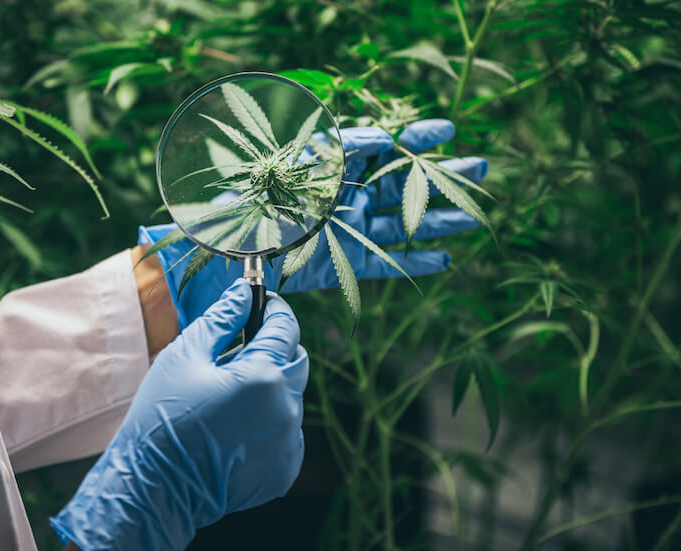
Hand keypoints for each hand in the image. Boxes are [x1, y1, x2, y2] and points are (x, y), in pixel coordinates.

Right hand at [50, 279, 307, 550]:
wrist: (156, 488)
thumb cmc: (162, 417)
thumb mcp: (185, 357)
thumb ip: (221, 320)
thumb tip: (243, 293)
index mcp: (262, 376)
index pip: (286, 328)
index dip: (275, 310)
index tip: (262, 304)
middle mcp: (285, 408)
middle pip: (296, 361)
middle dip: (274, 349)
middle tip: (239, 353)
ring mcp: (289, 442)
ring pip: (292, 397)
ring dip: (270, 388)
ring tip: (228, 399)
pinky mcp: (285, 469)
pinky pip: (288, 432)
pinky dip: (270, 422)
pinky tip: (236, 429)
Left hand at [138, 119, 487, 328]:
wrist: (226, 244)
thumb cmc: (255, 195)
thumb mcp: (298, 162)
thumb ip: (340, 148)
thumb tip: (384, 139)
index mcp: (334, 166)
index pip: (384, 147)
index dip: (416, 139)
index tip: (448, 131)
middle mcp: (346, 196)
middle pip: (402, 185)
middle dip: (440, 177)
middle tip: (479, 167)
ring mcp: (346, 230)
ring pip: (402, 223)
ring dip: (437, 219)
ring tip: (471, 216)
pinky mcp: (342, 263)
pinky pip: (386, 261)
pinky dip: (414, 261)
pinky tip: (444, 258)